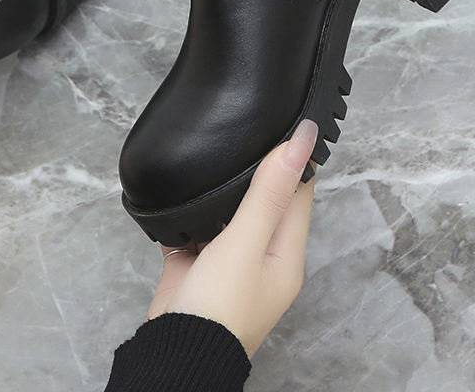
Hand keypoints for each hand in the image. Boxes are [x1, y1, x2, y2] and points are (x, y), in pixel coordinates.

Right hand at [146, 119, 317, 357]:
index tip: (285, 121)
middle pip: (265, 200)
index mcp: (285, 253)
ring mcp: (228, 262)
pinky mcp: (196, 264)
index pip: (299, 193)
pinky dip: (192, 210)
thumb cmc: (219, 308)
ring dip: (223, 188)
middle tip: (245, 128)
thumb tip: (301, 143)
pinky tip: (184, 189)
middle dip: (257, 167)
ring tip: (214, 150)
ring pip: (229, 212)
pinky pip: (197, 227)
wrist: (174, 353)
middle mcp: (261, 256)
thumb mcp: (246, 242)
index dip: (294, 158)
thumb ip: (269, 192)